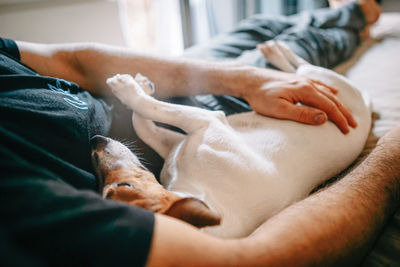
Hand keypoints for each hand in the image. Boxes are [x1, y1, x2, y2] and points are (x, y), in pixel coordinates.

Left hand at [242, 71, 356, 133]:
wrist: (249, 80)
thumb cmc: (261, 97)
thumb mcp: (279, 110)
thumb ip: (302, 114)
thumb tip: (324, 118)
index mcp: (305, 91)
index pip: (329, 107)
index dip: (339, 119)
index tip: (347, 131)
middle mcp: (307, 83)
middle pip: (332, 99)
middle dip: (344, 113)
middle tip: (354, 126)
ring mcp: (303, 80)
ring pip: (327, 92)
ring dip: (339, 104)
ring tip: (347, 113)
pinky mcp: (297, 80)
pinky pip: (319, 85)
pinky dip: (329, 91)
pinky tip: (333, 92)